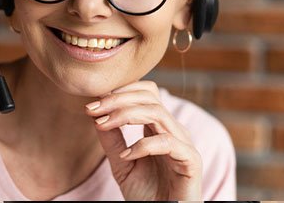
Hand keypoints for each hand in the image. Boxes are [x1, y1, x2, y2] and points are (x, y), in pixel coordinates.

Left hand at [90, 79, 203, 201]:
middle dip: (117, 99)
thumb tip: (94, 111)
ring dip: (125, 115)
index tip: (92, 105)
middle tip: (92, 110)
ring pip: (158, 113)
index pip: (145, 93)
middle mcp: (174, 131)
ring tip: (103, 125)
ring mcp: (185, 145)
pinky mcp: (192, 163)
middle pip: (149, 97)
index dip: (119, 91)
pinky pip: (169, 142)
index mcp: (160, 128)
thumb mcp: (121, 162)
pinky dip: (143, 145)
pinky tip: (127, 155)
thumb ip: (111, 138)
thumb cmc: (146, 193)